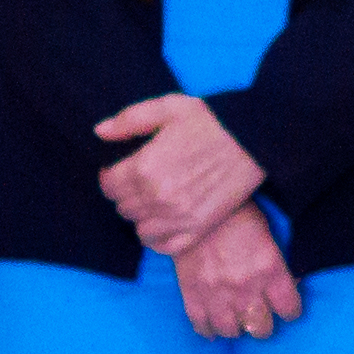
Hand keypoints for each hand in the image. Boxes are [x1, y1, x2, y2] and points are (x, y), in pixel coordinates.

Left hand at [92, 93, 266, 252]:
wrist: (253, 140)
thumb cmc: (211, 121)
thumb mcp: (168, 108)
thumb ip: (129, 120)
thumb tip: (100, 132)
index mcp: (144, 167)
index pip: (108, 185)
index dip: (111, 176)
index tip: (121, 170)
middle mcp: (157, 197)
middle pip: (123, 207)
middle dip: (126, 194)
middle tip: (140, 182)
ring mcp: (178, 217)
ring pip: (140, 229)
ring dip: (142, 216)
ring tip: (154, 201)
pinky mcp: (198, 229)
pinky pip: (164, 246)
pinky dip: (159, 237)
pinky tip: (165, 222)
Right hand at [172, 203, 301, 337]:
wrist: (193, 204)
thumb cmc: (235, 212)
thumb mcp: (267, 233)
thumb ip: (276, 264)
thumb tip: (286, 285)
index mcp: (269, 269)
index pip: (289, 309)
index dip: (290, 310)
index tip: (285, 307)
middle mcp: (246, 287)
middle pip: (261, 329)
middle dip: (263, 323)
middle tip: (259, 314)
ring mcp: (217, 294)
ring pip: (232, 332)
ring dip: (236, 327)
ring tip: (235, 318)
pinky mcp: (192, 295)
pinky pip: (202, 326)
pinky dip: (209, 330)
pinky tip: (213, 327)